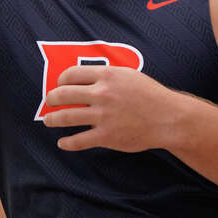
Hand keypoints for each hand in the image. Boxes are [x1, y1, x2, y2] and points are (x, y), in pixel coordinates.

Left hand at [41, 64, 180, 152]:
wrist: (168, 117)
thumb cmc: (149, 94)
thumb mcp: (128, 75)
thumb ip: (105, 75)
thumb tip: (82, 78)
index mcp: (106, 76)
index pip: (71, 74)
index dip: (60, 80)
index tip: (59, 86)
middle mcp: (101, 94)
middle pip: (63, 94)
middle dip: (51, 99)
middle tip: (49, 102)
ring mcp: (103, 116)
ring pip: (66, 117)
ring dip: (53, 120)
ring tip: (49, 121)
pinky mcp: (106, 136)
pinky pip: (79, 140)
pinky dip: (67, 143)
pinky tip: (62, 143)